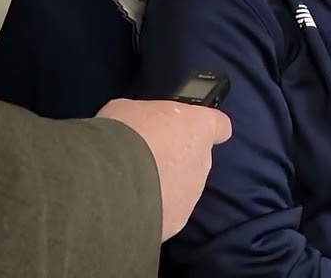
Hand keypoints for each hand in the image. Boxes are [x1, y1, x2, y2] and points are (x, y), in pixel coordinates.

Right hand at [97, 98, 232, 240]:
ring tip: (131, 184)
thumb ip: (150, 120)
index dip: (206, 128)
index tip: (191, 130)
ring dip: (163, 186)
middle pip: (196, 159)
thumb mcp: (133, 109)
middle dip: (175, 160)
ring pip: (181, 188)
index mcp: (199, 127)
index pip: (220, 126)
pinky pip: (166, 211)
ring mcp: (192, 194)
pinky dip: (152, 209)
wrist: (111, 181)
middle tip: (145, 158)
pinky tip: (129, 204)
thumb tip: (144, 129)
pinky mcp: (177, 221)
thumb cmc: (125, 132)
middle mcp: (203, 161)